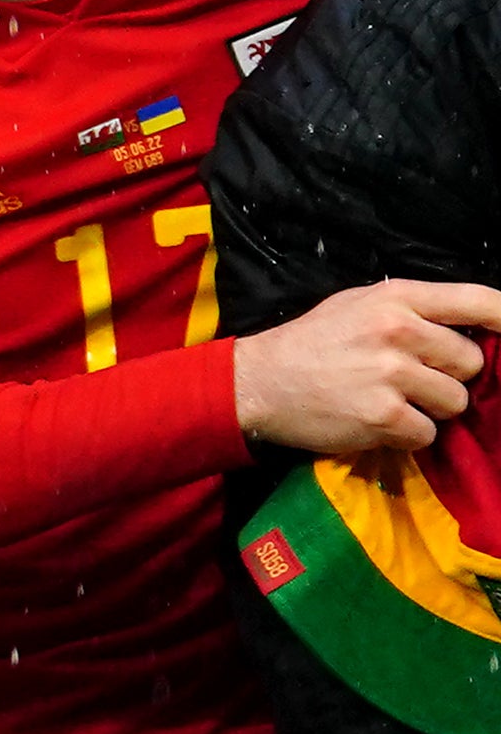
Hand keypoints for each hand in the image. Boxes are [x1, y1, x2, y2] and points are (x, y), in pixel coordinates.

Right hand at [236, 280, 500, 457]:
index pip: (479, 301)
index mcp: (396, 298)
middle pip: (471, 363)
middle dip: (450, 377)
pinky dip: (407, 435)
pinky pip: (428, 433)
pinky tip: (376, 421)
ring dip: (430, 410)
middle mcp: (397, 331)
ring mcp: (390, 373)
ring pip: (455, 402)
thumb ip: (413, 312)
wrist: (255, 382)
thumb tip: (473, 329)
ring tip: (391, 401)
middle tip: (411, 380)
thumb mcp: (358, 306)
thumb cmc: (312, 343)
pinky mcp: (383, 415)